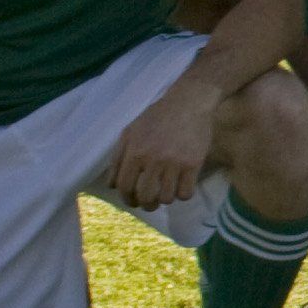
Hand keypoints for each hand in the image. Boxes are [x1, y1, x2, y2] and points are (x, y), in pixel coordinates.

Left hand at [107, 74, 221, 210]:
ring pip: (166, 198)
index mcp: (135, 152)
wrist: (188, 102)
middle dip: (146, 204)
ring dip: (164, 200)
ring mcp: (175, 163)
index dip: (127, 198)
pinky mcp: (194, 163)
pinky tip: (181, 186)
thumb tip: (113, 185)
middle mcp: (153, 160)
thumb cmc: (156, 117)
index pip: (125, 187)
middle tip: (150, 202)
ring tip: (166, 193)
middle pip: (146, 196)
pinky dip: (182, 195)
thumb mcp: (130, 132)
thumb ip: (118, 158)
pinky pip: (185, 193)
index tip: (133, 200)